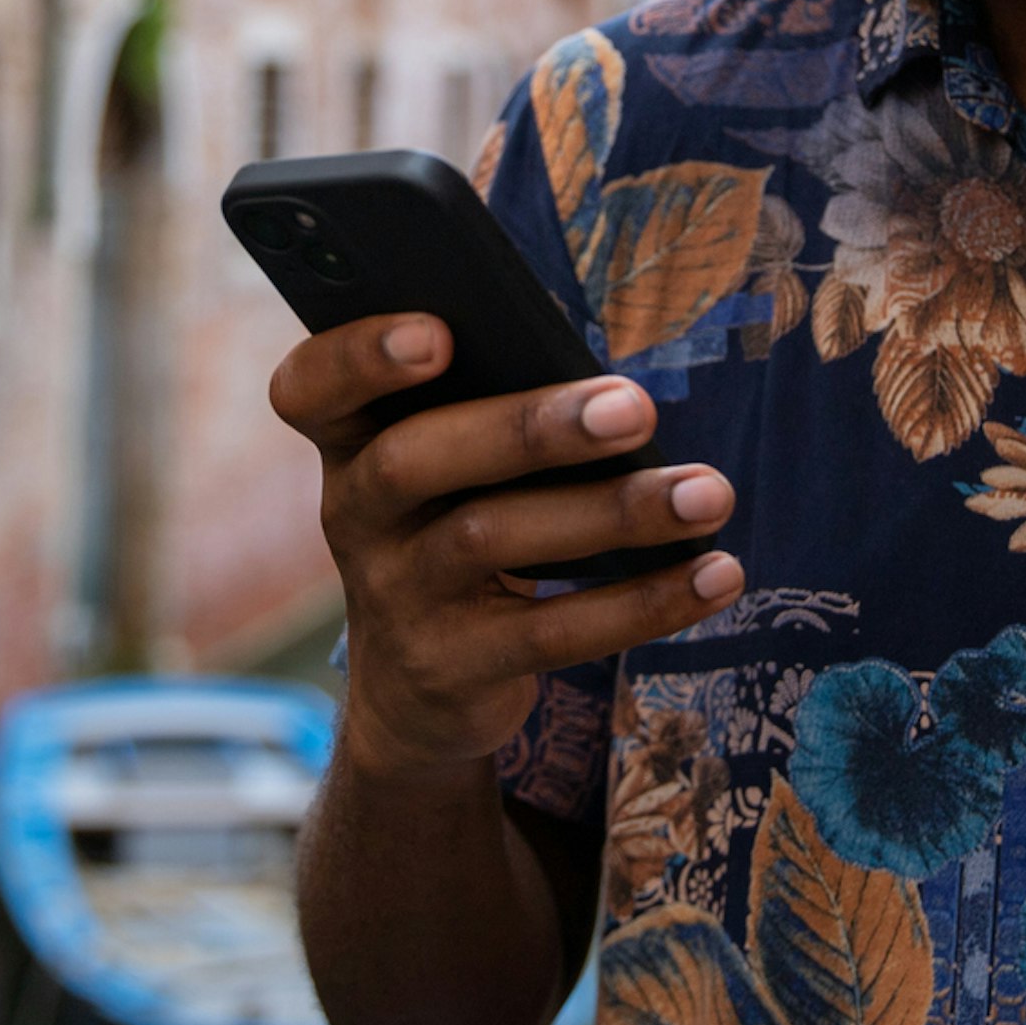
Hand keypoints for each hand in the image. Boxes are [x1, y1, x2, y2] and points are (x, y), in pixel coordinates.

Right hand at [269, 313, 743, 780]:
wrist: (418, 692)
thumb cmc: (454, 529)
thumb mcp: (447, 470)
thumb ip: (487, 410)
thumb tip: (606, 384)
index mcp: (349, 442)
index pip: (310, 389)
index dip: (360, 357)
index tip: (437, 332)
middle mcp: (354, 514)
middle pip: (415, 459)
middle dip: (529, 427)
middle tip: (634, 406)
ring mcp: (396, 596)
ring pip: (491, 540)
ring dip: (611, 512)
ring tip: (706, 493)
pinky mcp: (452, 668)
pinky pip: (550, 633)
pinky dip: (641, 602)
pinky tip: (715, 573)